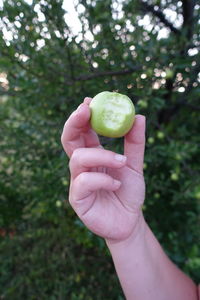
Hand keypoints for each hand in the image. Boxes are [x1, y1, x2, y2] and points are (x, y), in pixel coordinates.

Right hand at [61, 97, 145, 241]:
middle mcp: (82, 167)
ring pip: (78, 159)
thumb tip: (139, 116)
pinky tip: (116, 185)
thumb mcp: (134, 165)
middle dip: (74, 123)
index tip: (88, 101)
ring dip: (102, 156)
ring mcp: (77, 182)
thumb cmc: (128, 192)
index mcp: (93, 155)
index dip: (82, 116)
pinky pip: (84, 182)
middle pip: (68, 140)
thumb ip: (134, 143)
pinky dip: (102, 179)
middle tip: (84, 110)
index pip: (81, 132)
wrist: (130, 221)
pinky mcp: (77, 199)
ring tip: (122, 162)